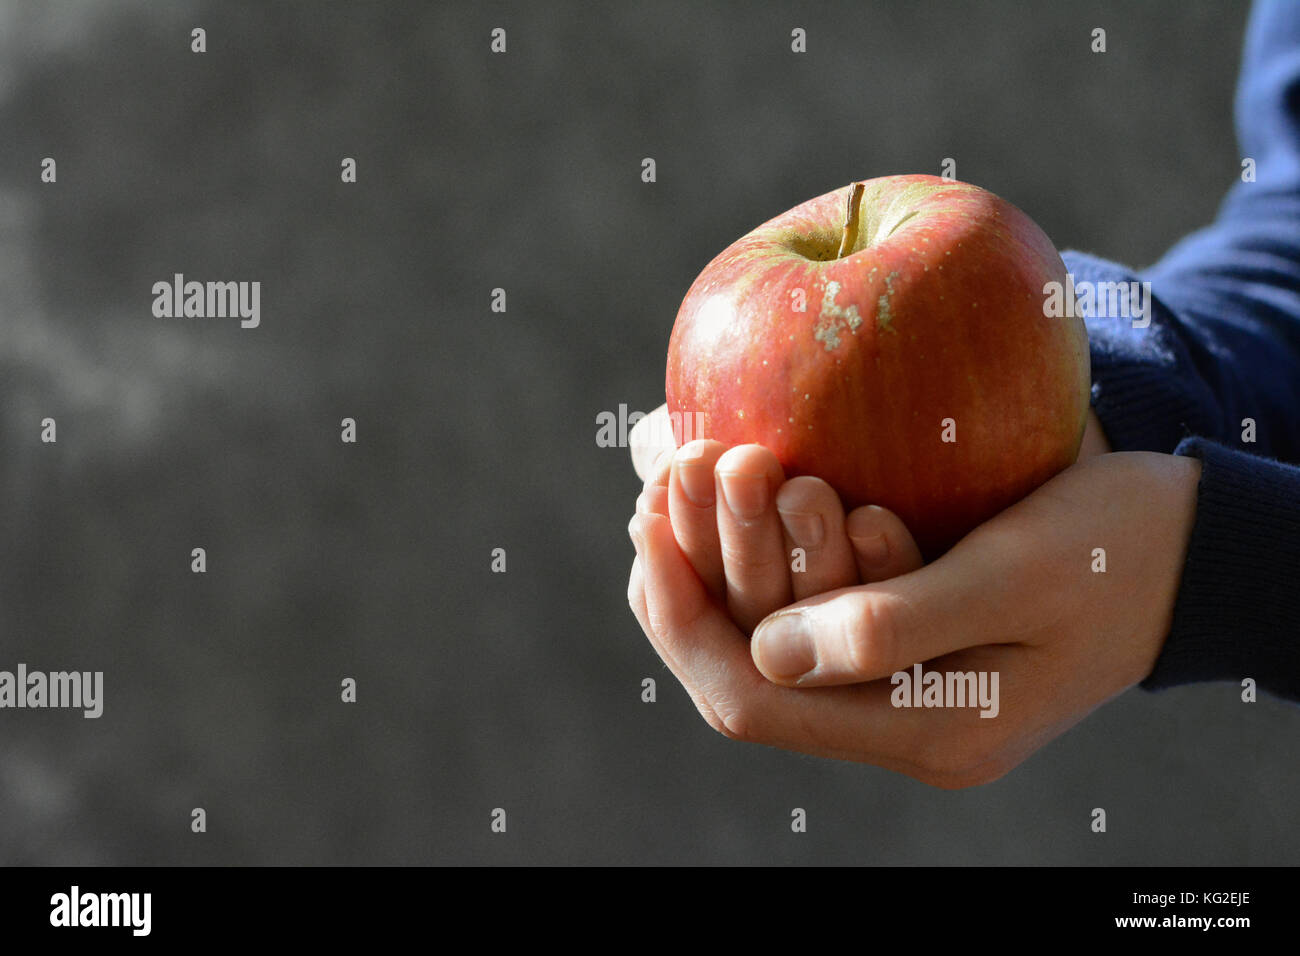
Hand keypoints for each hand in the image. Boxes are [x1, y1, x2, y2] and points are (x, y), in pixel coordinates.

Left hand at [627, 412, 1199, 786]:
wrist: (1193, 550)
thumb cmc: (1119, 547)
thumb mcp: (1017, 575)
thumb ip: (896, 623)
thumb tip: (769, 654)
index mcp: (928, 730)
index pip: (755, 703)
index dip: (683, 621)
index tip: (644, 527)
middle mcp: (902, 724)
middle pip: (748, 677)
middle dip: (687, 585)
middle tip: (652, 490)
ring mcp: (904, 689)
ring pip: (768, 643)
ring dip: (713, 568)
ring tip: (669, 485)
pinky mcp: (909, 642)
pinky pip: (804, 614)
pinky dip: (757, 561)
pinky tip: (728, 502)